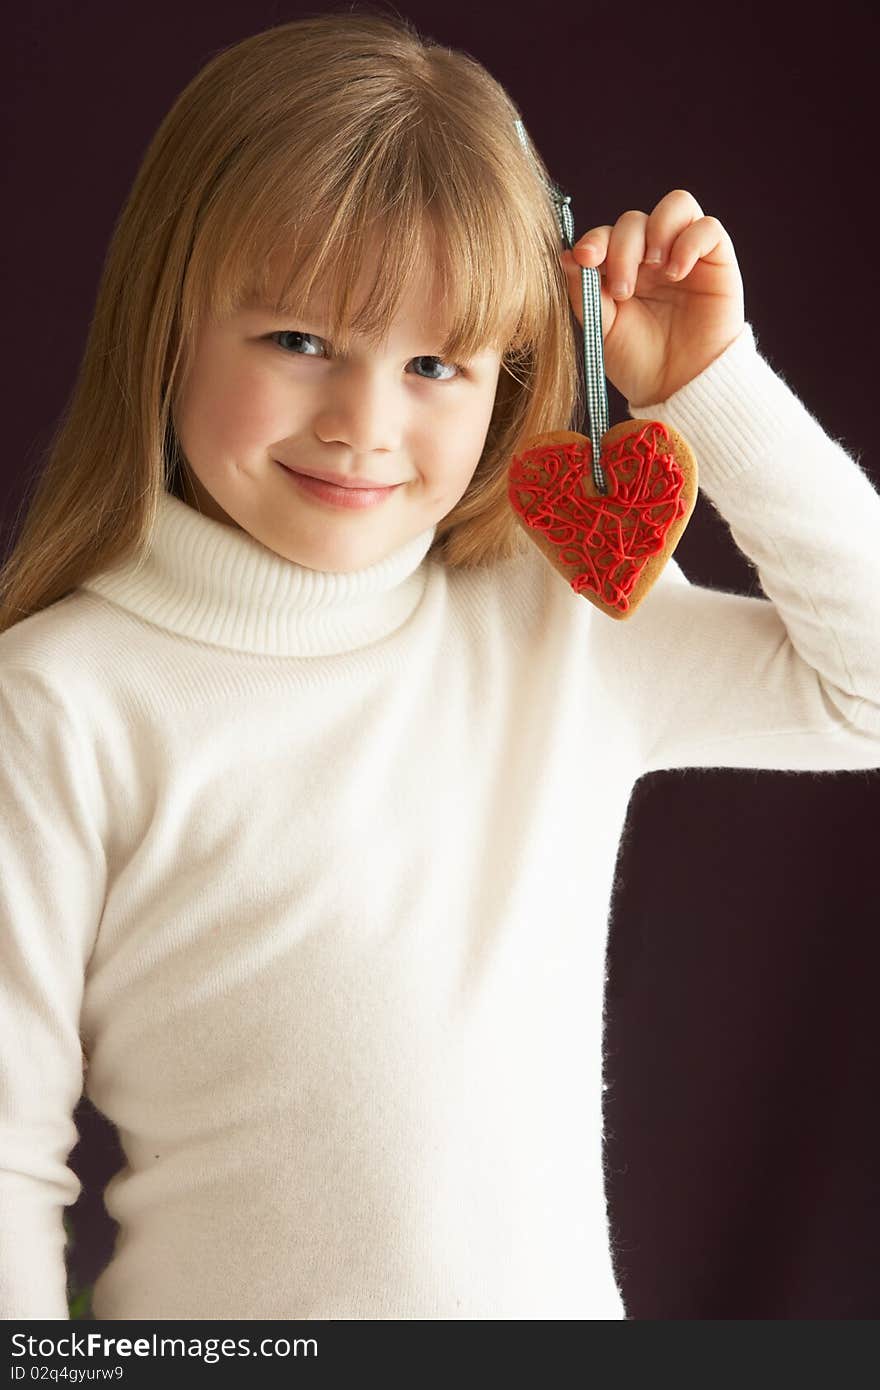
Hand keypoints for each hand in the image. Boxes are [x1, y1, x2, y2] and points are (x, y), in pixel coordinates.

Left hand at [559, 189, 744, 407]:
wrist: (678, 388)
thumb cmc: (638, 363)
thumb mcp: (601, 328)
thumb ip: (584, 290)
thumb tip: (566, 255)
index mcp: (621, 269)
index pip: (606, 234)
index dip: (594, 240)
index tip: (585, 258)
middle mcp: (652, 256)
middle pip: (635, 220)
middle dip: (623, 248)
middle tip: (623, 290)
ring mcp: (685, 255)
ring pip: (676, 205)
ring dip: (658, 230)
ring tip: (653, 267)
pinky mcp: (717, 261)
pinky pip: (708, 227)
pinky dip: (689, 241)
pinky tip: (676, 272)